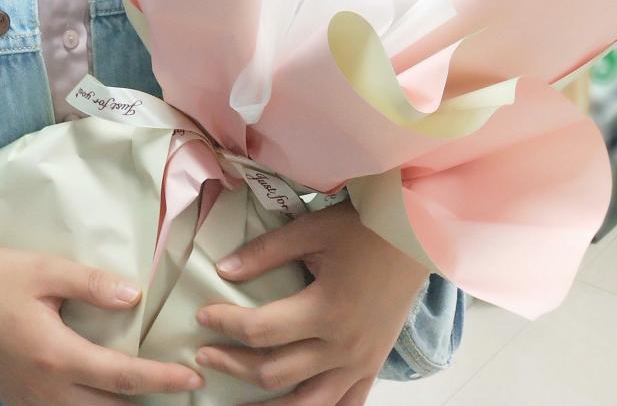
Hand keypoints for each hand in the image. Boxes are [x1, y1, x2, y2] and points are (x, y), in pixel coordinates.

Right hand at [0, 245, 204, 404]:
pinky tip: (102, 395)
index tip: (192, 378)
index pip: (122, 376)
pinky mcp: (19, 402)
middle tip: (180, 390)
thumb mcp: (44, 269)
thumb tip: (134, 297)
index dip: (162, 379)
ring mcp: (30, 402)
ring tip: (147, 395)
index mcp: (56, 355)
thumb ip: (91, 284)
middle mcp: (45, 390)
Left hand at [194, 201, 428, 404]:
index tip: (201, 316)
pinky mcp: (372, 367)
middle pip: (274, 371)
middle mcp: (342, 347)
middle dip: (233, 365)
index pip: (260, 329)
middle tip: (204, 356)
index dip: (225, 324)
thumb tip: (222, 270)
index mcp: (325, 310)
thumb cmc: (361, 229)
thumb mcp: (310, 230)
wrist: (415, 237)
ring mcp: (359, 363)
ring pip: (306, 404)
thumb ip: (265, 252)